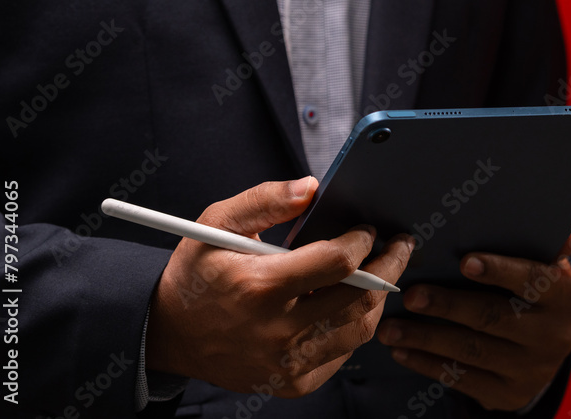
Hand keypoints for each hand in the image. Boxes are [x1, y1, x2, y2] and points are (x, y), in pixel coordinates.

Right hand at [146, 176, 413, 396]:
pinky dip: (355, 325)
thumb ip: (266, 199)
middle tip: (400, 245)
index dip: (363, 241)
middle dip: (390, 265)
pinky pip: (344, 353)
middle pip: (361, 299)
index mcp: (261, 287)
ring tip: (381, 272)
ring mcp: (288, 363)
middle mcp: (278, 331)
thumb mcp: (217, 223)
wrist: (170, 334)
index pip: (339, 263)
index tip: (368, 228)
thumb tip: (312, 188)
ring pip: (360, 329)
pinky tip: (350, 303)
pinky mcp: (294, 383)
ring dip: (379, 297)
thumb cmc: (198, 274)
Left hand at [377, 227, 570, 410]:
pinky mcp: (510, 394)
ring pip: (471, 351)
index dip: (499, 270)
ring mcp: (532, 369)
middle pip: (493, 317)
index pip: (532, 279)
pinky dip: (428, 364)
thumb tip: (567, 229)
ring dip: (426, 338)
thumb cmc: (533, 289)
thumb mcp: (545, 265)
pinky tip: (402, 350)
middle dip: (448, 305)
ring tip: (390, 327)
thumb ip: (545, 245)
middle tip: (411, 295)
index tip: (464, 261)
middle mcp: (553, 335)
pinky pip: (463, 379)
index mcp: (564, 295)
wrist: (547, 347)